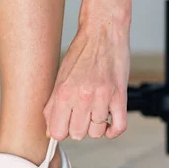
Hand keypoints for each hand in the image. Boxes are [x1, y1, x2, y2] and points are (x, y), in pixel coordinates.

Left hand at [44, 24, 129, 140]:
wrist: (103, 33)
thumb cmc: (81, 54)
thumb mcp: (60, 80)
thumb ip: (52, 107)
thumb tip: (49, 132)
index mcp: (63, 93)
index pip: (57, 132)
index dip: (61, 131)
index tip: (64, 125)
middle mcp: (82, 97)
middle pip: (78, 134)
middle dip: (78, 129)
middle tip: (80, 117)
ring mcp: (102, 97)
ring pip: (97, 133)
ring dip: (96, 127)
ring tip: (94, 113)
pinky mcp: (120, 96)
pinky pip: (118, 127)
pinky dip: (113, 130)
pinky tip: (108, 123)